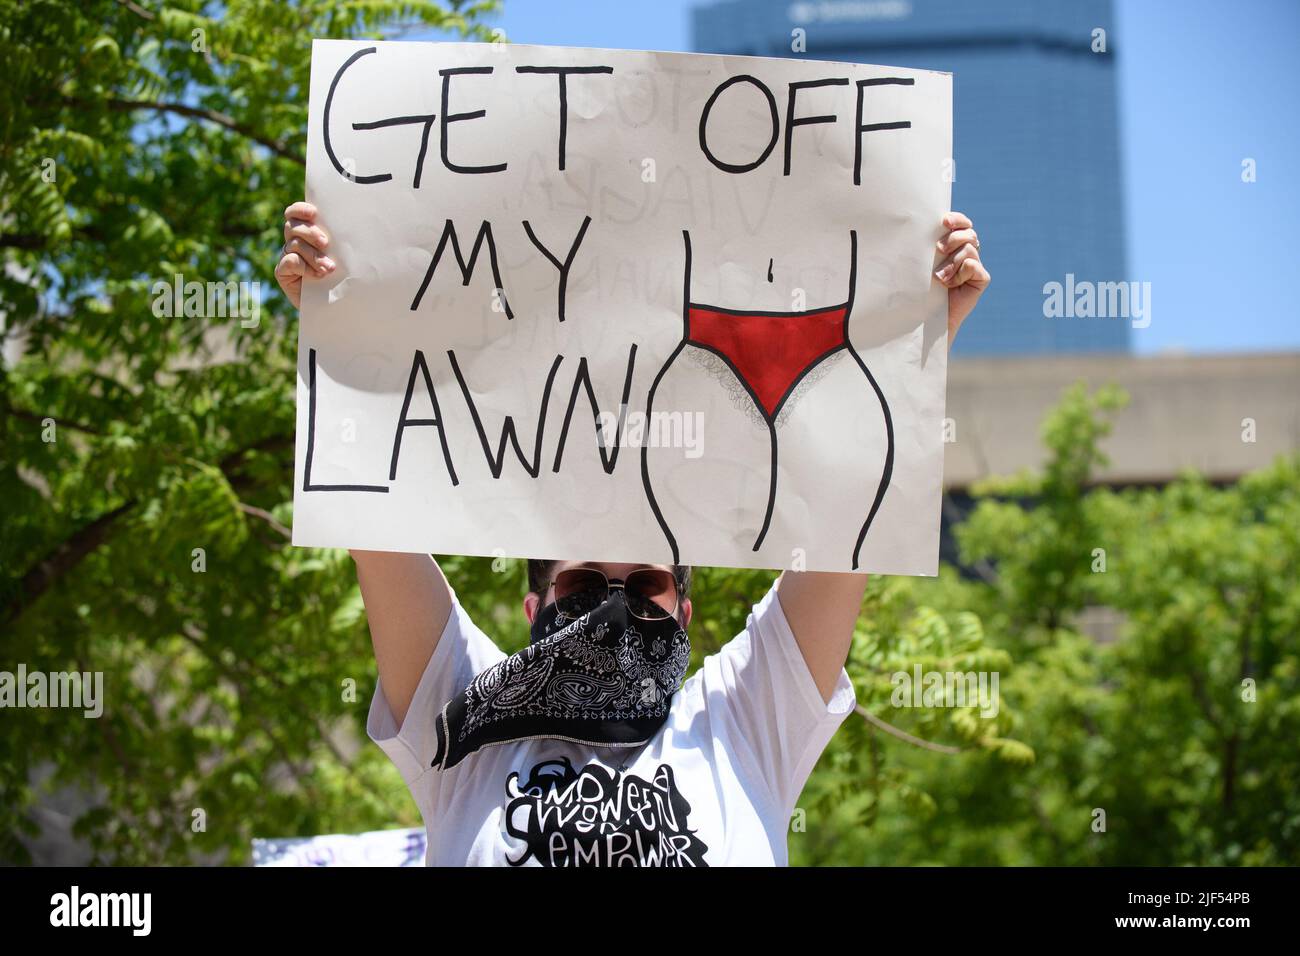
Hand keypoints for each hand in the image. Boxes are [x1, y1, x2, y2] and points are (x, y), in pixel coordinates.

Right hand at [274, 201, 334, 309]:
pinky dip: (304, 267)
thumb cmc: (341, 277)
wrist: (333, 306)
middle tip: (325, 243)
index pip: (295, 213)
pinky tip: (317, 276)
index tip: (313, 213)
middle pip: (292, 226)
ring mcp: (287, 256)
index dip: (300, 209)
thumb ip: (337, 242)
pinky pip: (290, 261)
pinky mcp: (282, 272)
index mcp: (306, 232)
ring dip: (313, 255)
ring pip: (294, 244)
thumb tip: (347, 227)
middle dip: (310, 232)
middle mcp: (293, 241)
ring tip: (329, 268)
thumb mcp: (341, 256)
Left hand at [933, 211, 988, 346]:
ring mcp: (976, 266)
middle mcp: (967, 253)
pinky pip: (974, 266)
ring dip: (952, 261)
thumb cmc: (919, 289)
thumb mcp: (922, 264)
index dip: (957, 219)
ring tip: (939, 277)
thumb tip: (921, 226)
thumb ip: (927, 246)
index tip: (944, 221)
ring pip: (970, 249)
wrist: (926, 317)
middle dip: (953, 238)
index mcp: (954, 245)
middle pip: (968, 233)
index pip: (962, 224)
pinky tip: (949, 285)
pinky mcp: (981, 279)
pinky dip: (960, 272)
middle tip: (939, 249)